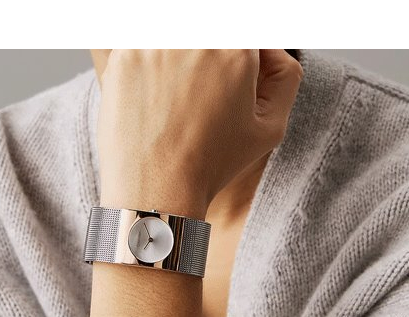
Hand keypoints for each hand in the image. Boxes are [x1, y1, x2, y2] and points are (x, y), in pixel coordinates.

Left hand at [96, 49, 303, 218]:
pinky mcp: (123, 54)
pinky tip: (153, 102)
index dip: (240, 61)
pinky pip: (144, 49)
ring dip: (178, 62)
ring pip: (176, 43)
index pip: (245, 35)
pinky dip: (150, 69)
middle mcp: (196, 34)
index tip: (229, 84)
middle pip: (211, 37)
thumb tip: (268, 48)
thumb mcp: (271, 127)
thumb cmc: (211, 163)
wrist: (157, 189)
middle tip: (203, 96)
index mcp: (237, 46)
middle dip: (210, 61)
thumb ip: (285, 75)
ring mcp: (155, 42)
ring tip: (176, 101)